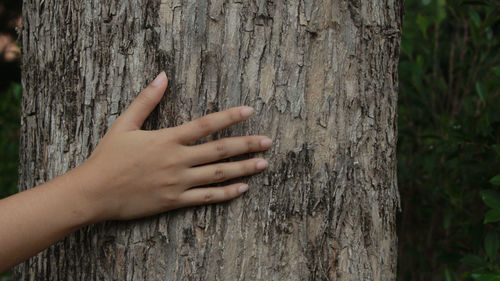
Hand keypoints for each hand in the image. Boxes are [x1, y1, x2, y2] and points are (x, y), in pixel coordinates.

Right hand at [76, 72, 271, 221]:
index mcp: (168, 139)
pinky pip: (206, 198)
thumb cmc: (108, 157)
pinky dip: (226, 194)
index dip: (230, 117)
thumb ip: (146, 100)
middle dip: (247, 145)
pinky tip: (242, 189)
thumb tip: (162, 75)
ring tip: (263, 164)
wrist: (93, 192)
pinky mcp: (174, 201)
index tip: (250, 112)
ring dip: (243, 169)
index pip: (206, 125)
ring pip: (218, 175)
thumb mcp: (124, 123)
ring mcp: (178, 182)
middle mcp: (178, 160)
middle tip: (268, 142)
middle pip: (220, 150)